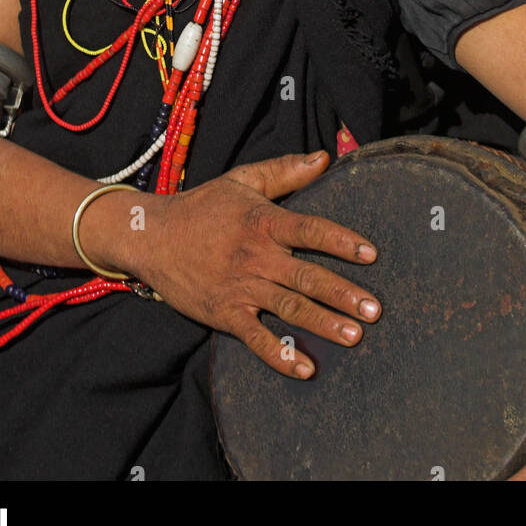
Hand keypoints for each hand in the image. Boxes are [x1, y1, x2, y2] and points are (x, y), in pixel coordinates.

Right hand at [129, 151, 381, 377]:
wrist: (151, 236)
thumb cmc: (203, 206)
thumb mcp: (242, 180)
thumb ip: (285, 171)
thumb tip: (325, 157)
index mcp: (263, 221)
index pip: (310, 230)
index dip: (342, 241)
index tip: (371, 254)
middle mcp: (256, 256)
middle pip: (307, 275)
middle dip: (343, 294)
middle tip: (375, 310)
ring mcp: (240, 287)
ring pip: (289, 308)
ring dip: (323, 323)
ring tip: (354, 336)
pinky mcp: (224, 313)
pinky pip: (256, 338)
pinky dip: (280, 355)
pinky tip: (306, 369)